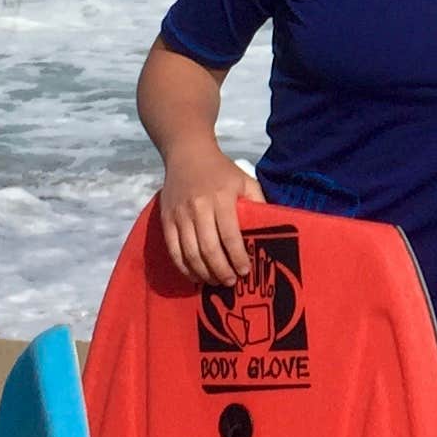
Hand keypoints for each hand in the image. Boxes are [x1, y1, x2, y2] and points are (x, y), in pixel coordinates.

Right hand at [158, 148, 263, 284]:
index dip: (238, 257)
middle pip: (208, 248)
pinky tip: (195, 275)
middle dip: (221, 270)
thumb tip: (271, 229)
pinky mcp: (166, 220)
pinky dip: (184, 267)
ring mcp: (180, 214)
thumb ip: (257, 202)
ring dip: (203, 273)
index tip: (245, 271)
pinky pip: (173, 250)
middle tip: (231, 282)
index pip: (229, 235)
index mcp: (221, 198)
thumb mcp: (245, 180)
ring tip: (215, 281)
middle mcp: (198, 207)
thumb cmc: (221, 171)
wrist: (187, 154)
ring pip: (189, 253)